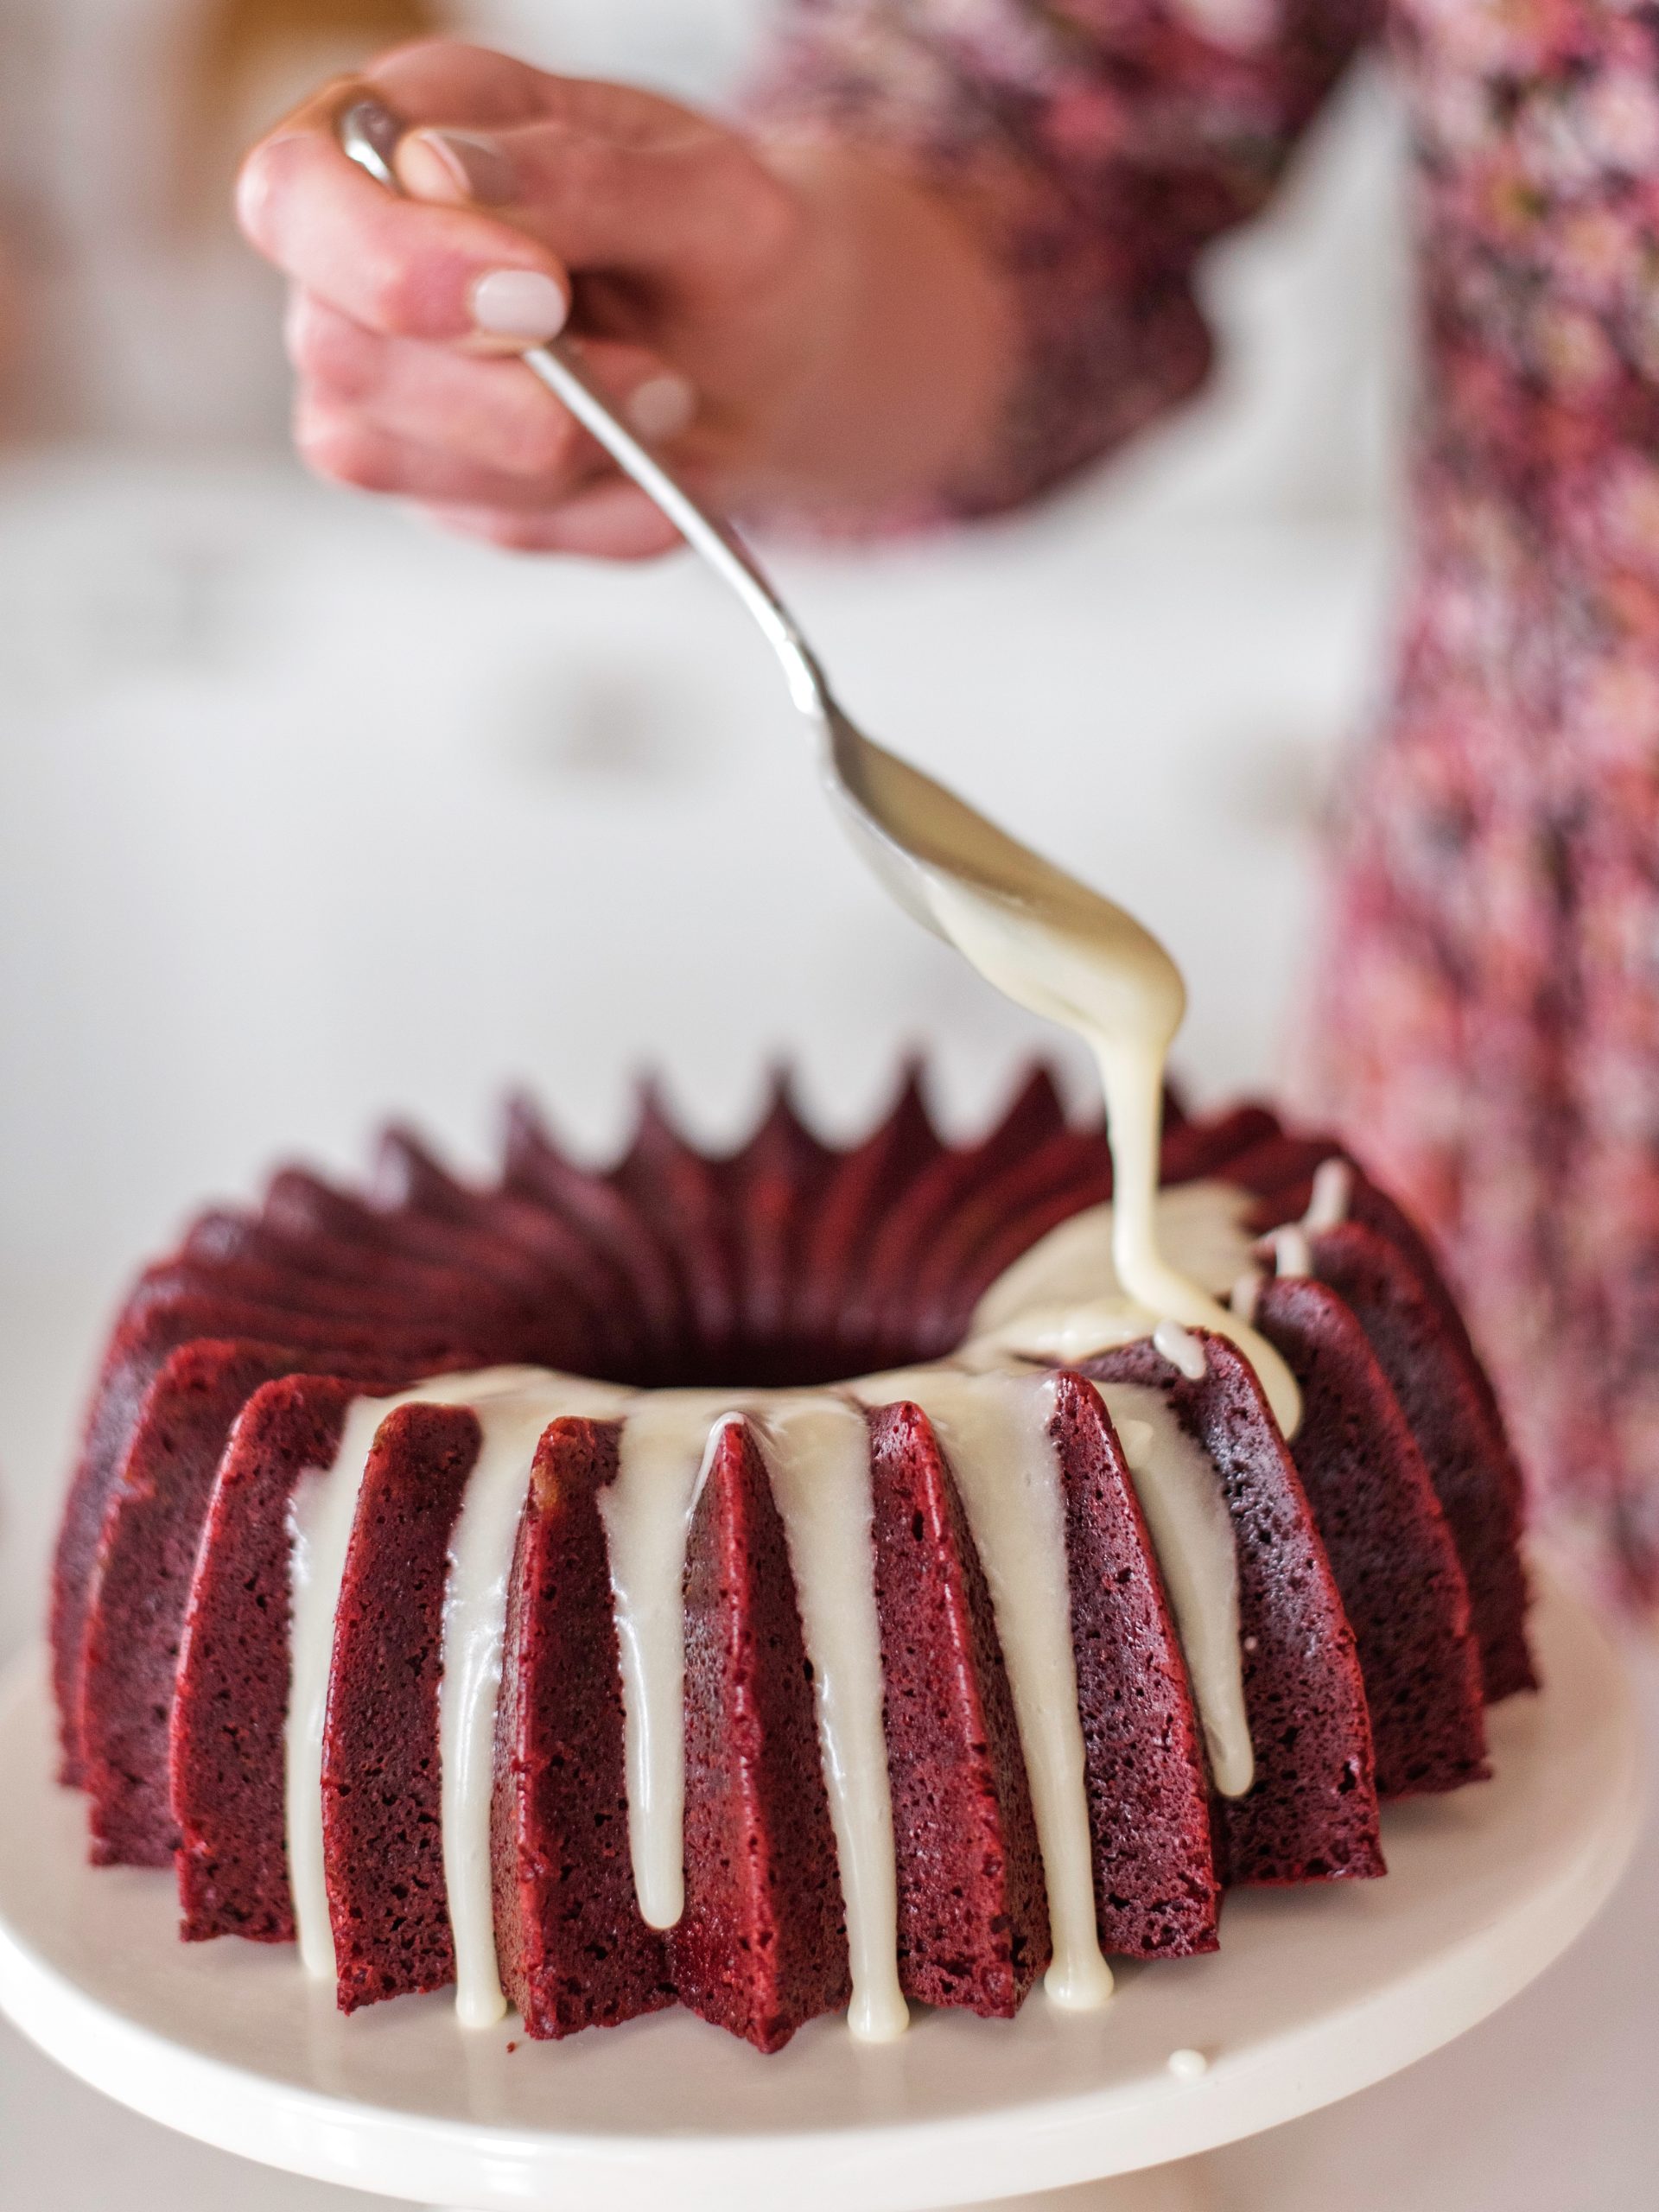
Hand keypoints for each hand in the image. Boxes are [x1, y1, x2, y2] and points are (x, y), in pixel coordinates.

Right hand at [237, 41, 1012, 556]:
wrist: (778, 358)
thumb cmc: (727, 250)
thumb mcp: (705, 193)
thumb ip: (577, 176)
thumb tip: (439, 172)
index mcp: (397, 133)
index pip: (295, 193)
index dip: (394, 260)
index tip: (539, 295)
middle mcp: (359, 260)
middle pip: (338, 351)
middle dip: (509, 391)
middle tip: (654, 375)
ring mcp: (383, 384)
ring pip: (389, 457)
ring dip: (562, 451)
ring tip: (669, 402)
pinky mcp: (432, 481)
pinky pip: (488, 522)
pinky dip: (597, 511)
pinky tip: (655, 465)